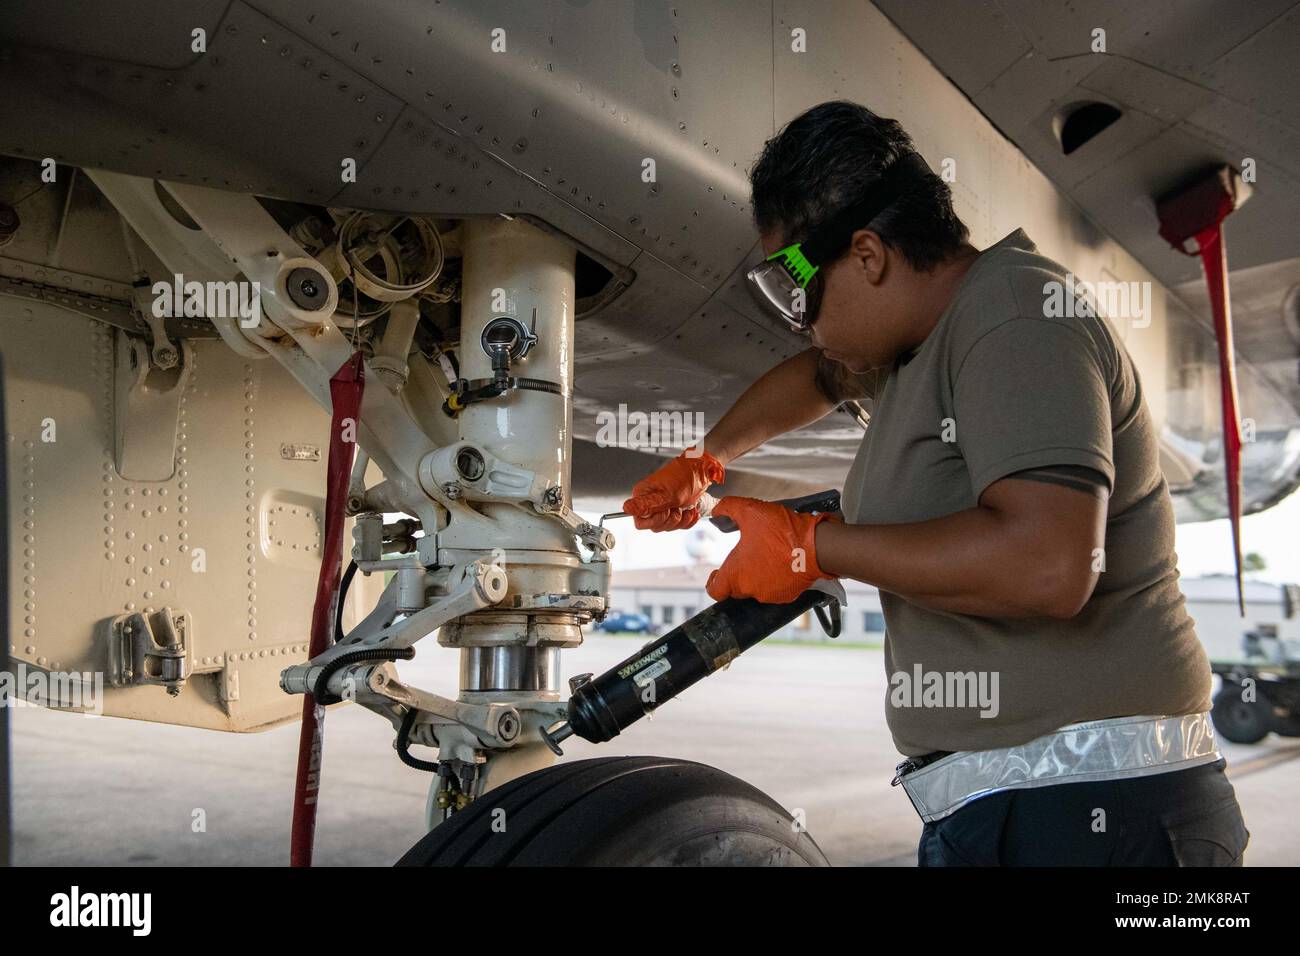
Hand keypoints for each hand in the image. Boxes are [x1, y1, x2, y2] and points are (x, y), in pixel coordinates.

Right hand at [622, 447, 724, 531]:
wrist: (700, 472)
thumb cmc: (684, 477)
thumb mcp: (666, 494)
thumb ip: (646, 505)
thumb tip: (627, 508)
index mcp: (642, 497)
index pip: (640, 522)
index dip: (655, 520)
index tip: (665, 510)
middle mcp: (649, 503)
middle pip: (655, 527)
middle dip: (670, 519)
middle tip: (676, 506)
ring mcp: (662, 508)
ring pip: (667, 527)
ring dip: (681, 519)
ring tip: (685, 506)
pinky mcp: (673, 511)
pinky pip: (678, 526)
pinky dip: (688, 520)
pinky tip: (690, 510)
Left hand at [705, 497, 841, 602]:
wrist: (817, 546)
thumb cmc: (783, 531)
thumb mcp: (750, 510)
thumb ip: (728, 508)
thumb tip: (717, 510)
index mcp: (737, 574)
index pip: (715, 591)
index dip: (713, 582)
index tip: (717, 573)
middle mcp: (751, 589)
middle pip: (736, 588)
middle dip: (739, 573)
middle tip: (747, 554)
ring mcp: (770, 595)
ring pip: (756, 588)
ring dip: (758, 575)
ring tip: (766, 554)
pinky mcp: (787, 596)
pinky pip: (774, 589)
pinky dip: (775, 579)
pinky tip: (780, 562)